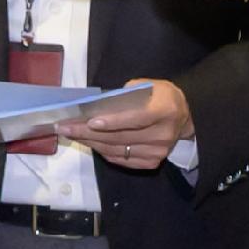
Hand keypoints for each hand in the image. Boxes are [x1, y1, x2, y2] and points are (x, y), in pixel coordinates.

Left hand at [66, 79, 192, 170]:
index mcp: (164, 111)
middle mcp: (162, 135)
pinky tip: (88, 142)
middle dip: (88, 132)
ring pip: (116, 150)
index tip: (89, 122)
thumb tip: (100, 104)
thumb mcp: (149, 85)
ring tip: (71, 134)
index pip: (136, 119)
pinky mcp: (151, 163)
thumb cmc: (161, 97)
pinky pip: (120, 159)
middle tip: (65, 127)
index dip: (112, 122)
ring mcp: (157, 152)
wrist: (183, 117)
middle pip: (120, 137)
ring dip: (90, 142)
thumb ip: (127, 94)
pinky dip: (102, 151)